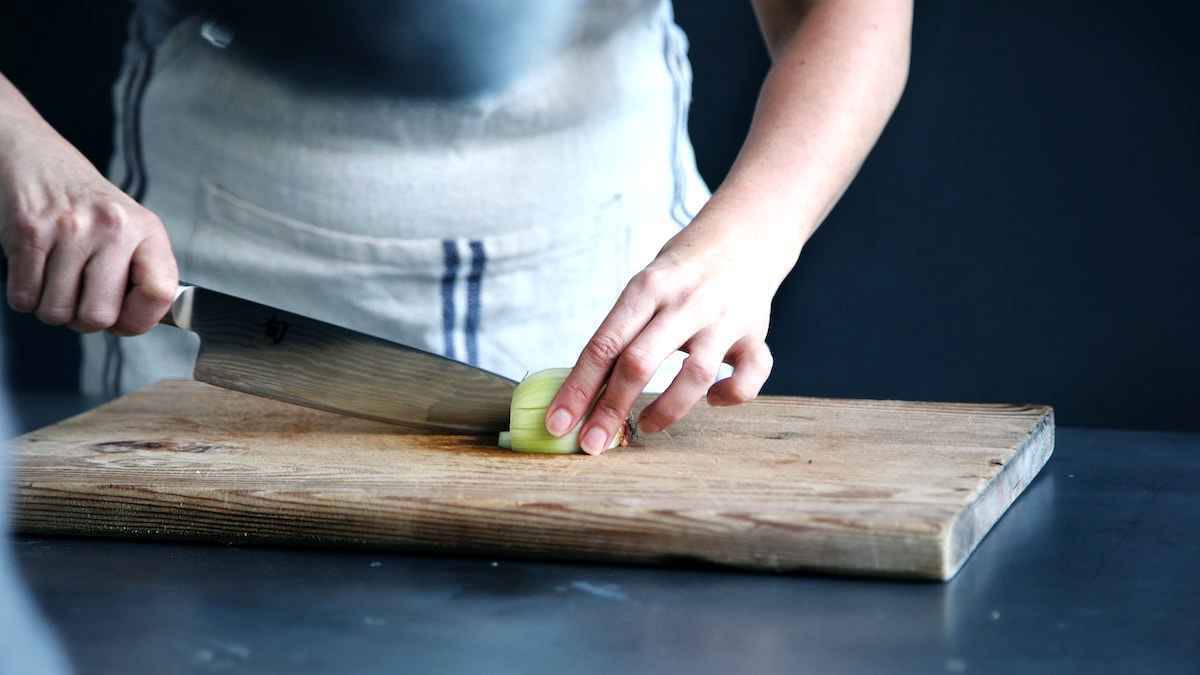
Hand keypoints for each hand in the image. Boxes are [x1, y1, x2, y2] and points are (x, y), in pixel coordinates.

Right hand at [0, 120, 177, 334]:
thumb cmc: (88, 204)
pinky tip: (36, 273)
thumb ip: (142, 273)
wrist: (38, 159)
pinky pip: (23, 297)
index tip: (125, 319)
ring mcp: (69, 230)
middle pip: (99, 316)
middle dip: (84, 321)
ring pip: (57, 312)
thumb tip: (135, 323)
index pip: (160, 293)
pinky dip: (25, 296)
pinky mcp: (28, 232)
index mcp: (146, 230)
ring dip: (52, 308)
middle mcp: (112, 228)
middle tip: (80, 300)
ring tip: (57, 281)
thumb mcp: (132, 228)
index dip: (140, 319)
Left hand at [545, 203, 799, 453]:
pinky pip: (751, 375)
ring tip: (646, 426)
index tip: (558, 424)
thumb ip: (622, 332)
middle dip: (610, 409)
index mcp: (647, 287)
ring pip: (694, 375)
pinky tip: (713, 399)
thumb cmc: (680, 272)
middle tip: (592, 444)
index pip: (603, 344)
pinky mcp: (755, 333)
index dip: (578, 388)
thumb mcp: (644, 287)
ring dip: (666, 410)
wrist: (744, 234)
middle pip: (639, 361)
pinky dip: (731, 395)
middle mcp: (685, 302)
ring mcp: (723, 318)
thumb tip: (583, 394)